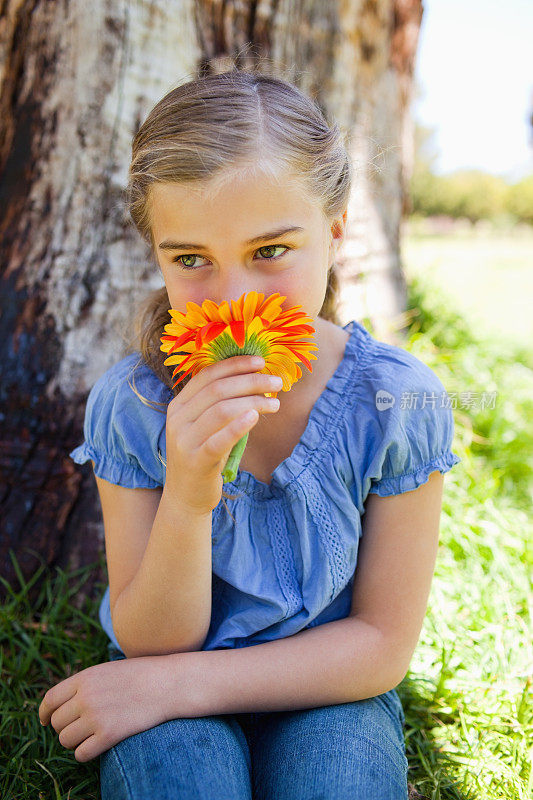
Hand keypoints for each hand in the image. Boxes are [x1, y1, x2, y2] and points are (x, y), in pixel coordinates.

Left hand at [38, 654, 192, 762]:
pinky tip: (98, 745)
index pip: (50, 700)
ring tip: (92, 734)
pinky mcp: (109, 734)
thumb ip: (85, 684)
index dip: (45, 713)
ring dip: (75, 741)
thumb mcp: (108, 670)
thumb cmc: (140, 676)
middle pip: (57, 723)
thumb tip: (63, 705)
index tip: (46, 720)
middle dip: (66, 727)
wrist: (167, 683)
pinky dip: (86, 753)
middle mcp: (85, 697)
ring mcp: (96, 716)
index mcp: (84, 678)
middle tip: (82, 727)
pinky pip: (81, 754)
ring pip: (66, 740)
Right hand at [164, 354, 281, 513]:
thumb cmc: (203, 456)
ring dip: (253, 402)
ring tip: (275, 403)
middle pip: (218, 389)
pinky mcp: (196, 461)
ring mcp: (184, 440)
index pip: (207, 375)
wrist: (186, 496)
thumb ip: (220, 405)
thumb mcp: (205, 427)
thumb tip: (257, 381)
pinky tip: (256, 417)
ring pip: (221, 410)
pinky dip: (238, 426)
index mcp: (179, 405)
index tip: (261, 362)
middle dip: (251, 381)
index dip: (235, 365)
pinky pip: (218, 440)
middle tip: (276, 382)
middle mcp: (177, 419)